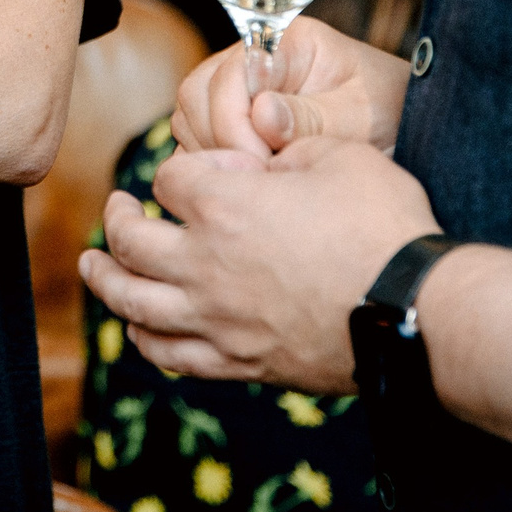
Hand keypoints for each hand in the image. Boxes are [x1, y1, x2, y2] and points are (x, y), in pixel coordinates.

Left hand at [80, 138, 441, 392]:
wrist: (418, 310)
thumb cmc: (383, 224)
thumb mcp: (337, 154)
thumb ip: (284, 148)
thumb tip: (259, 162)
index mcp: (222, 205)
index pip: (168, 180)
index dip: (185, 170)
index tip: (211, 173)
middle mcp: (204, 264)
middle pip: (130, 242)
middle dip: (116, 220)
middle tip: (116, 209)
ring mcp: (218, 320)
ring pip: (134, 304)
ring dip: (105, 282)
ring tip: (92, 267)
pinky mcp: (241, 363)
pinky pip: (172, 357)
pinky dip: (148, 340)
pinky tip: (142, 330)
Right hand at [172, 16, 411, 160]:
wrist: (419, 133)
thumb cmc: (394, 116)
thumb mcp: (363, 119)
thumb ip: (313, 118)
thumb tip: (261, 115)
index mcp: (288, 43)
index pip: (228, 73)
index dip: (234, 122)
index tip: (262, 164)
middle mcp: (256, 59)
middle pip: (198, 93)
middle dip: (220, 142)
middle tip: (259, 179)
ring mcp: (243, 90)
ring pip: (193, 120)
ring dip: (215, 158)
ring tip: (260, 184)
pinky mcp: (239, 121)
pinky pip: (203, 143)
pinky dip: (219, 167)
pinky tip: (253, 187)